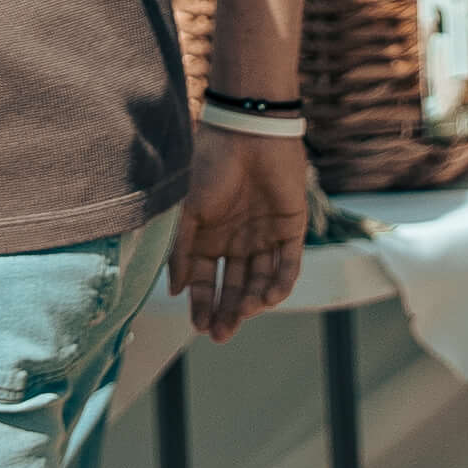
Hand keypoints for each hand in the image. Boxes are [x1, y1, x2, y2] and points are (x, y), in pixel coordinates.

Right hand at [173, 123, 310, 342]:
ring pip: (261, 280)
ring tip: (243, 313)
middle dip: (228, 311)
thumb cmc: (209, 167)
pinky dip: (280, 283)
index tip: (199, 326)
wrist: (248, 134)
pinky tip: (267, 298)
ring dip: (252, 300)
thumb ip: (182, 252)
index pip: (206, 281)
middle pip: (234, 286)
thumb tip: (176, 291)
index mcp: (209, 238)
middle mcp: (237, 241)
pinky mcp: (291, 230)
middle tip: (222, 334)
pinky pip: (288, 264)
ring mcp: (265, 236)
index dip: (203, 304)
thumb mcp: (188, 212)